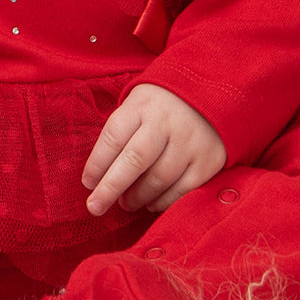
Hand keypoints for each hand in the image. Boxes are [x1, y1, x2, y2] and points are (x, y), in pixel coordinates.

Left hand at [82, 83, 226, 215]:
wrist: (211, 93)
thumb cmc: (161, 106)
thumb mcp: (138, 104)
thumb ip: (122, 133)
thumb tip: (99, 175)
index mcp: (142, 105)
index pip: (114, 135)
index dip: (97, 163)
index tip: (87, 183)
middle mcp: (166, 122)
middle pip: (134, 159)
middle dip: (111, 187)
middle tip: (95, 207)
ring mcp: (189, 141)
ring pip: (158, 178)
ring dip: (137, 197)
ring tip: (125, 204)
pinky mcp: (208, 160)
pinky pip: (183, 189)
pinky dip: (163, 202)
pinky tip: (150, 204)